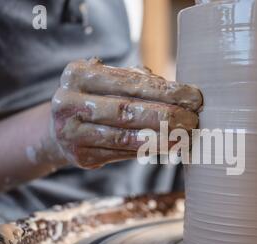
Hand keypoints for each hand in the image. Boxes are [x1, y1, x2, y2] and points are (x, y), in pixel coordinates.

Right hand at [51, 58, 202, 168]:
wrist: (62, 128)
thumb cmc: (97, 99)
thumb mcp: (109, 81)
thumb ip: (138, 81)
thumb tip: (180, 93)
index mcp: (77, 74)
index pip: (129, 83)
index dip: (165, 91)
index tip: (194, 97)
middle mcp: (67, 102)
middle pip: (126, 110)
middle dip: (166, 115)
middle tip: (193, 119)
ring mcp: (70, 132)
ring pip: (124, 136)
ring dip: (161, 137)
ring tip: (186, 135)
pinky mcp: (80, 157)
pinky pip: (121, 154)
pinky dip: (148, 150)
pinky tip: (169, 147)